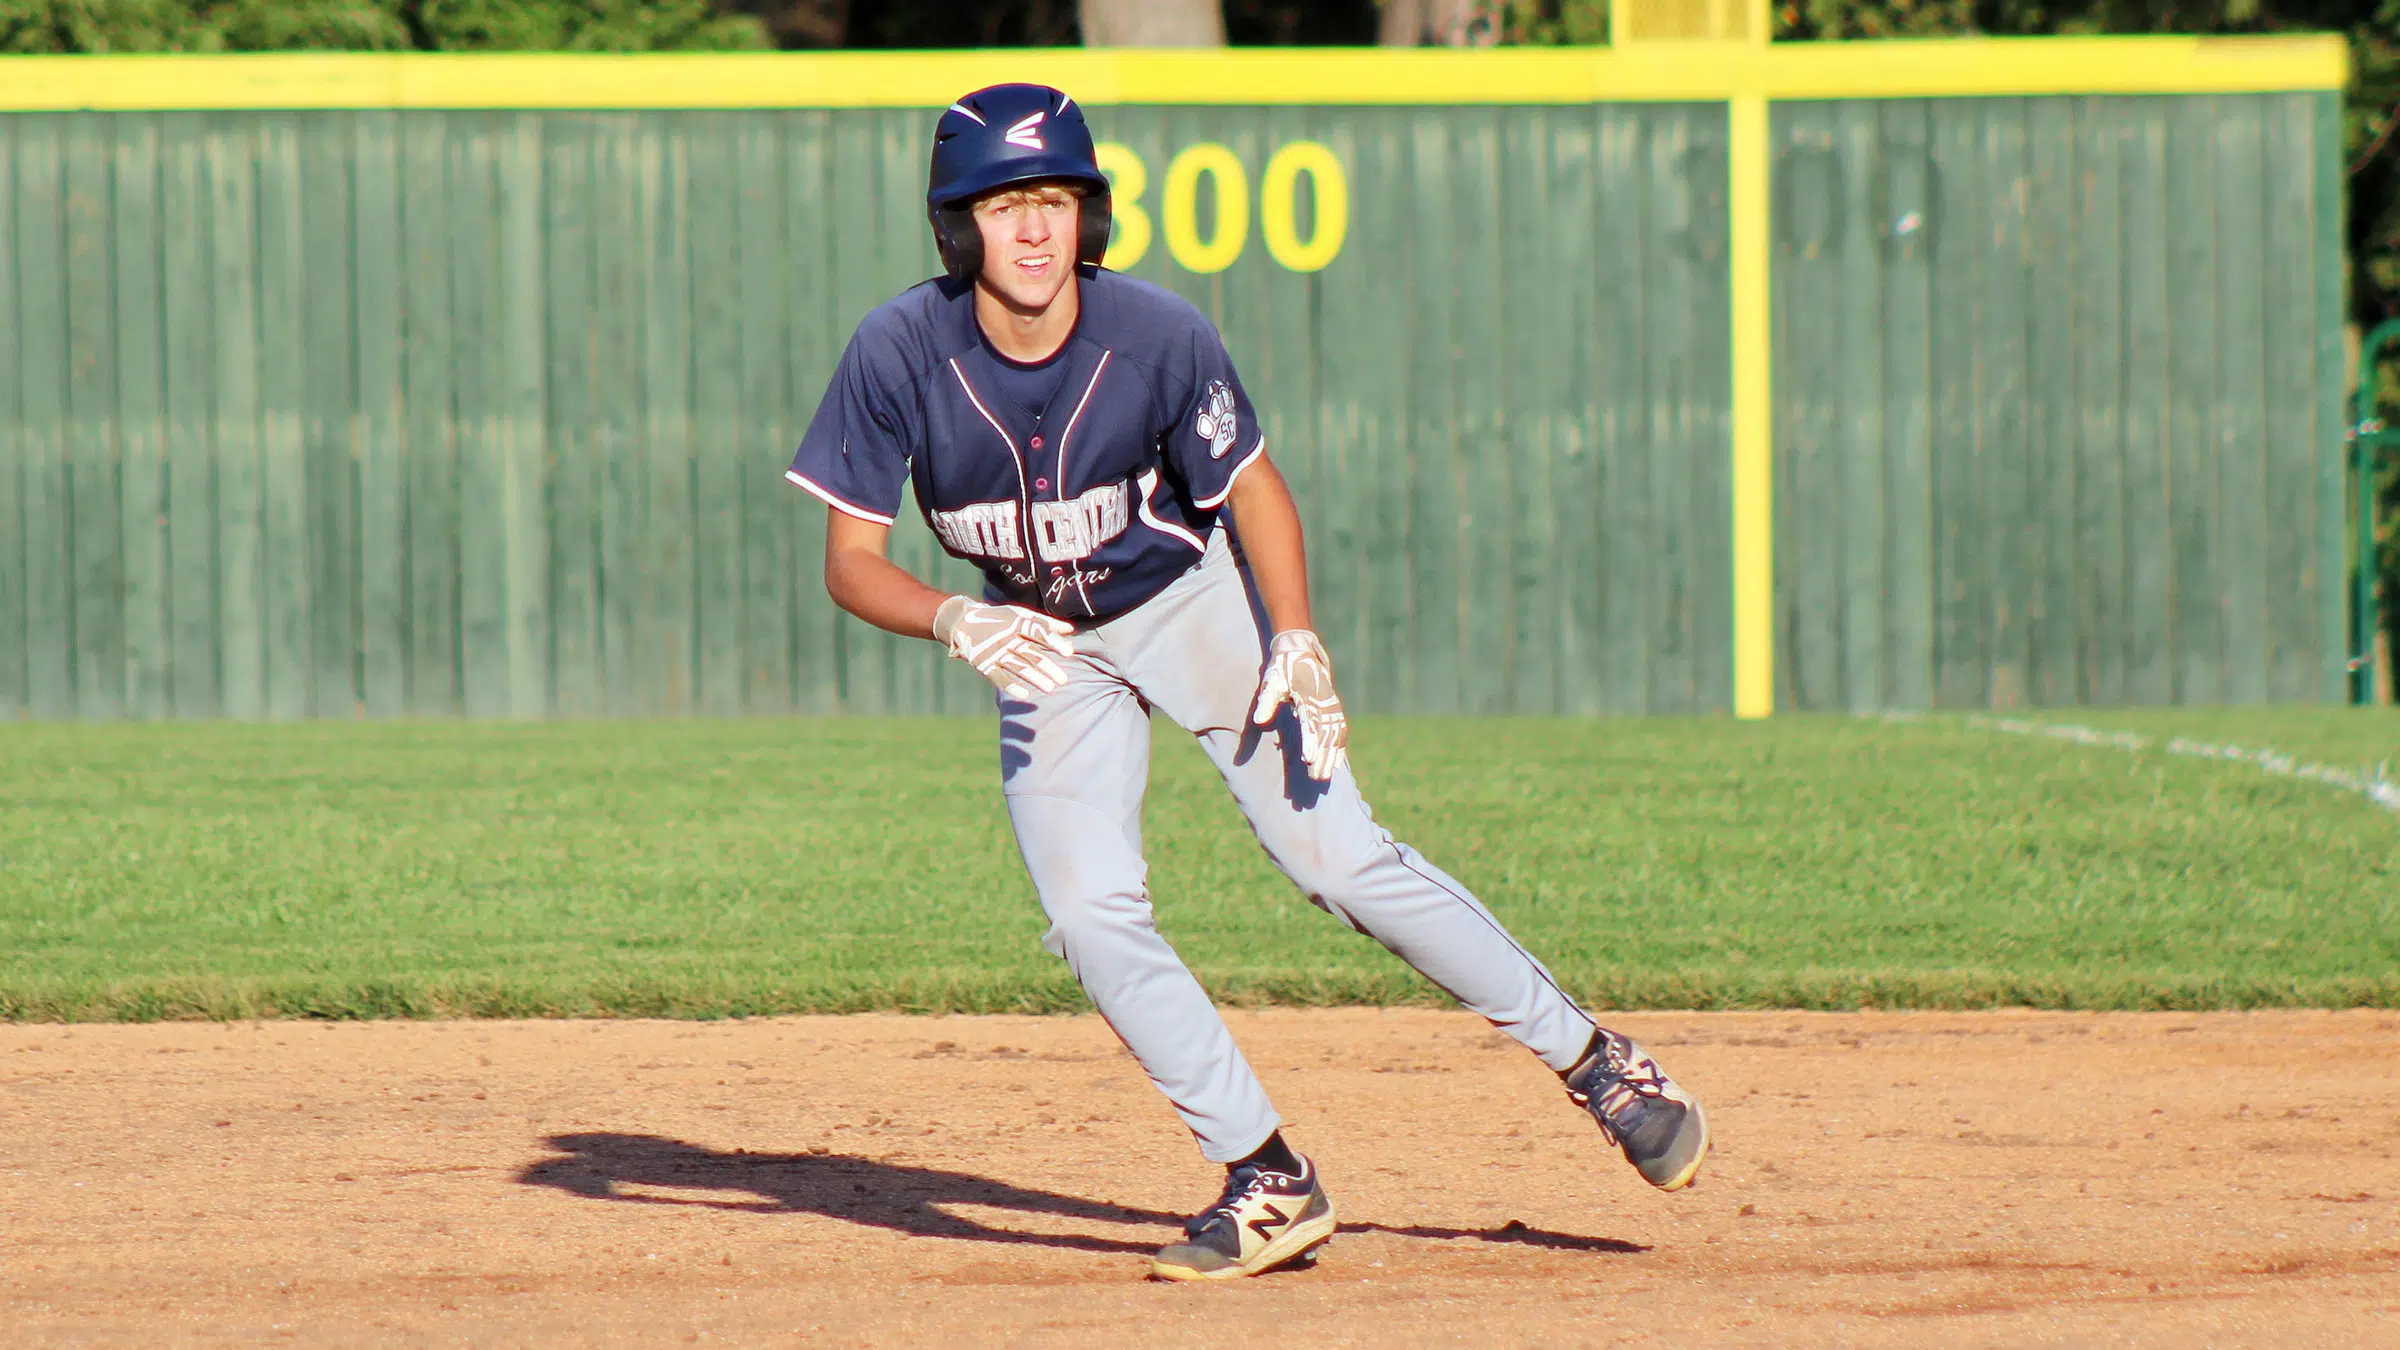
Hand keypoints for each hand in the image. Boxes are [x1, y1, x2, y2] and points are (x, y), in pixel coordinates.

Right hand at [933, 595, 1075, 698]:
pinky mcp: (983, 664)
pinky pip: (998, 677)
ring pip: (1017, 667)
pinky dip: (1011, 686)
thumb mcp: (1019, 614)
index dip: (1053, 642)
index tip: (1069, 652)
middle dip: (1047, 667)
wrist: (961, 620)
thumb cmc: (998, 618)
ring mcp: (994, 652)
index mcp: (1016, 623)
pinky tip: (1024, 695)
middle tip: (1063, 680)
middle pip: (1030, 654)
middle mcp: (1006, 637)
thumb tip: (1071, 630)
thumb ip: (1045, 623)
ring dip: (1034, 678)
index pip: (1038, 632)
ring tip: (1050, 688)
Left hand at [1248, 629, 1347, 781]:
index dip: (1311, 742)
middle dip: (1322, 757)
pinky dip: (1340, 746)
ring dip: (1332, 756)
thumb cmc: (1282, 668)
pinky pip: (1340, 729)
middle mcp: (1324, 702)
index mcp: (1308, 696)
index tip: (1308, 760)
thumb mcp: (1272, 681)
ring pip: (1335, 734)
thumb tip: (1258, 721)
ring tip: (1325, 777)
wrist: (1300, 649)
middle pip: (1326, 734)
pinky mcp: (1333, 707)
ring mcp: (1331, 704)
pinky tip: (1336, 762)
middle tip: (1317, 779)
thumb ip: (1266, 702)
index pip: (1311, 723)